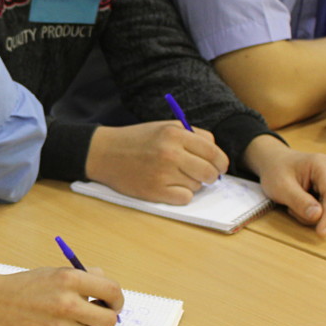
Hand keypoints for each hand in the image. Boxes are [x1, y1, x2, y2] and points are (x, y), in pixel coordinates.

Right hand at [0, 267, 123, 325]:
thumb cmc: (25, 287)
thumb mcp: (54, 273)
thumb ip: (84, 277)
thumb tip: (109, 289)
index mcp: (69, 280)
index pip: (113, 291)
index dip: (117, 299)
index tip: (113, 302)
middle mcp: (67, 304)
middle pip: (110, 320)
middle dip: (108, 318)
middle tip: (98, 315)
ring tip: (78, 323)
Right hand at [84, 121, 228, 204]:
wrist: (104, 153)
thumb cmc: (136, 140)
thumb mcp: (164, 127)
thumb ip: (192, 136)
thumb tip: (215, 154)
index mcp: (175, 134)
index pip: (213, 152)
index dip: (221, 162)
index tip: (219, 167)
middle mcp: (171, 153)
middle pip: (209, 172)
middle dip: (210, 176)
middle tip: (203, 175)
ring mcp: (163, 173)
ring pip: (197, 186)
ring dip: (191, 183)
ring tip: (174, 176)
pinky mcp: (155, 191)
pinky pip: (185, 198)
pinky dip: (181, 195)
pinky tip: (168, 186)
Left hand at [243, 135, 325, 235]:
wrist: (278, 163)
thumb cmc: (277, 172)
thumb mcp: (280, 187)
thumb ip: (299, 201)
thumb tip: (318, 216)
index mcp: (324, 165)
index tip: (321, 233)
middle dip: (319, 216)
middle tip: (293, 207)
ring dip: (321, 217)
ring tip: (300, 205)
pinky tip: (314, 207)